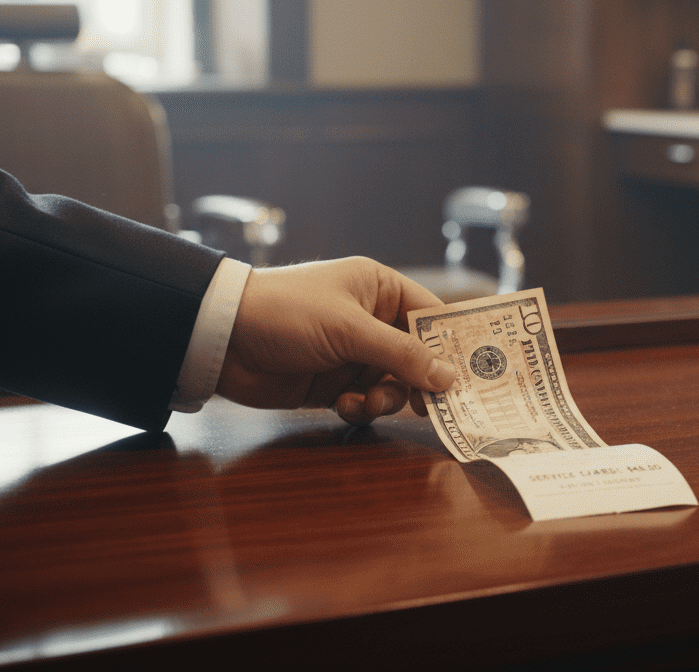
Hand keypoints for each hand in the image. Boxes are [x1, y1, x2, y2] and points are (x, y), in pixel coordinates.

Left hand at [216, 257, 455, 424]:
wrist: (221, 339)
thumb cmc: (286, 313)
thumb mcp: (349, 330)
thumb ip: (402, 355)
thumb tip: (450, 376)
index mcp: (379, 289)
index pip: (432, 315)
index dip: (454, 343)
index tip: (477, 372)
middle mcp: (371, 319)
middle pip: (418, 357)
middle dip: (421, 381)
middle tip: (432, 405)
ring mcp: (352, 353)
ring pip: (394, 384)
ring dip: (387, 399)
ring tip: (368, 403)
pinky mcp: (334, 382)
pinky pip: (367, 400)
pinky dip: (362, 408)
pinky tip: (344, 406)